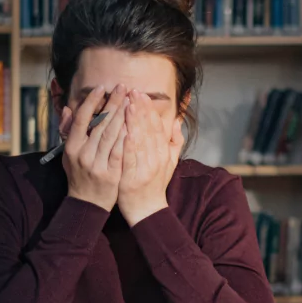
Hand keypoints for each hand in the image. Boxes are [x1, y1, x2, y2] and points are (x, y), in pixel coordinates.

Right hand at [62, 84, 128, 210]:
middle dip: (113, 104)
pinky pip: (120, 152)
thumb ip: (68, 131)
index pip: (81, 119)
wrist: (87, 203)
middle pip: (100, 124)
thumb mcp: (68, 154)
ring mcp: (96, 164)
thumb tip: (67, 109)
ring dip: (123, 116)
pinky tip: (134, 124)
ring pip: (111, 135)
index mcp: (72, 147)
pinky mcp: (110, 174)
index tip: (102, 87)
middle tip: (123, 88)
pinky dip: (126, 137)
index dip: (92, 102)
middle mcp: (82, 154)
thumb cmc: (79, 174)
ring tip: (131, 101)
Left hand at [118, 90, 183, 225]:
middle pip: (149, 130)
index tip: (142, 94)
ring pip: (140, 142)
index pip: (158, 127)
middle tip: (132, 92)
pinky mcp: (133, 179)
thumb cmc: (155, 184)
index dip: (150, 110)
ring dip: (134, 122)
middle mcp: (157, 159)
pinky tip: (124, 132)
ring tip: (127, 105)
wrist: (147, 210)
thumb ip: (174, 142)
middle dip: (141, 110)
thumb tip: (177, 120)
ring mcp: (145, 169)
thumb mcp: (169, 163)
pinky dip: (129, 145)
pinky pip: (132, 160)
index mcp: (163, 154)